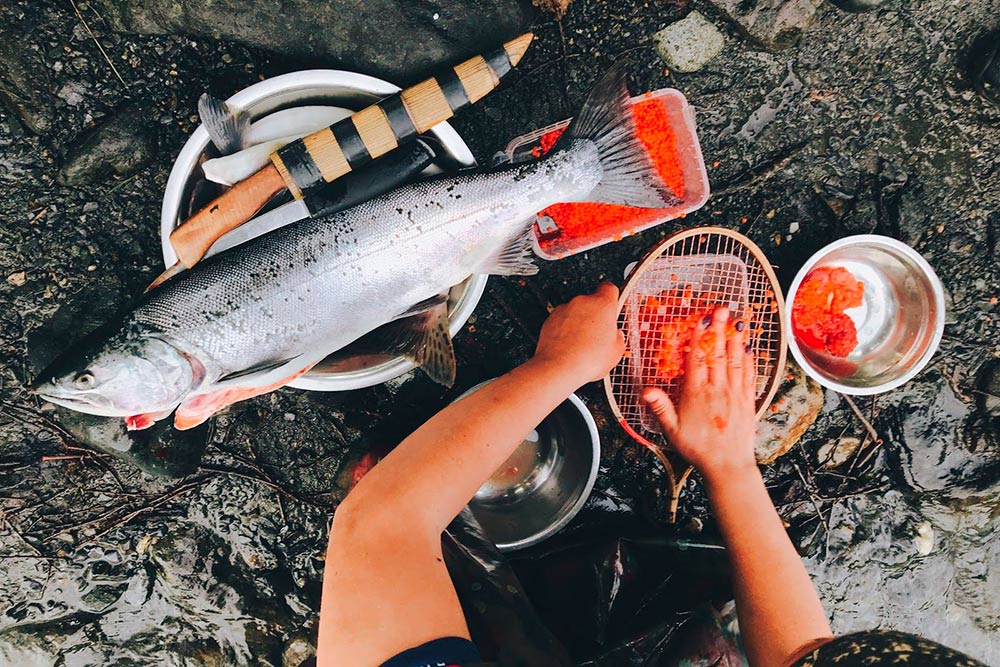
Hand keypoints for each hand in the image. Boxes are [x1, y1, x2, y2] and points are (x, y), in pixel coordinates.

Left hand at [533, 282, 625, 383]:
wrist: (559, 368)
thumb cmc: (587, 359)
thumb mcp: (616, 352)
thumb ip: (618, 337)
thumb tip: (617, 336)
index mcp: (602, 305)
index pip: (610, 288)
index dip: (612, 296)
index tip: (613, 305)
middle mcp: (582, 302)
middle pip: (592, 301)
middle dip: (596, 315)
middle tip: (599, 334)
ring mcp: (564, 309)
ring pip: (576, 311)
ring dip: (580, 322)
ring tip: (582, 343)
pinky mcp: (550, 318)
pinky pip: (562, 320)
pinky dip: (565, 328)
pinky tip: (570, 345)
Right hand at [641, 307, 757, 483]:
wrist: (728, 466)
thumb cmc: (698, 449)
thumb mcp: (672, 430)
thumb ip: (661, 407)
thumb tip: (646, 389)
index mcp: (696, 394)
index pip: (697, 359)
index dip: (699, 337)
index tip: (700, 319)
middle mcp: (717, 389)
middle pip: (718, 353)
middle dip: (719, 329)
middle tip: (721, 309)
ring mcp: (734, 394)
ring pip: (736, 360)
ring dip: (736, 339)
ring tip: (737, 320)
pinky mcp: (747, 401)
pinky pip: (749, 375)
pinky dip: (750, 359)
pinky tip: (749, 347)